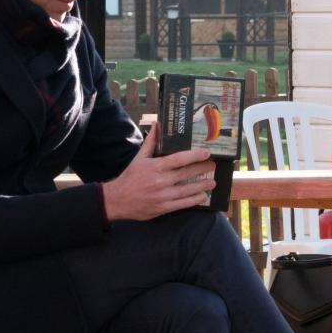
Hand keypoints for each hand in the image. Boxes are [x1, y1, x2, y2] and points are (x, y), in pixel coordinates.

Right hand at [102, 124, 216, 221]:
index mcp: (156, 166)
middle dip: (203, 169)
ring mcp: (163, 195)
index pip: (178, 159)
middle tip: (214, 165)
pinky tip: (203, 196)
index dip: (194, 156)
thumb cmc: (130, 177)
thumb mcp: (139, 158)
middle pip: (187, 173)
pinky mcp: (163, 208)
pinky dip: (195, 200)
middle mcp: (161, 181)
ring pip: (188, 190)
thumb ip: (151, 142)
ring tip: (213, 182)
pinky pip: (183, 204)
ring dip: (203, 186)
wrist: (117, 200)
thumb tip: (157, 124)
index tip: (206, 153)